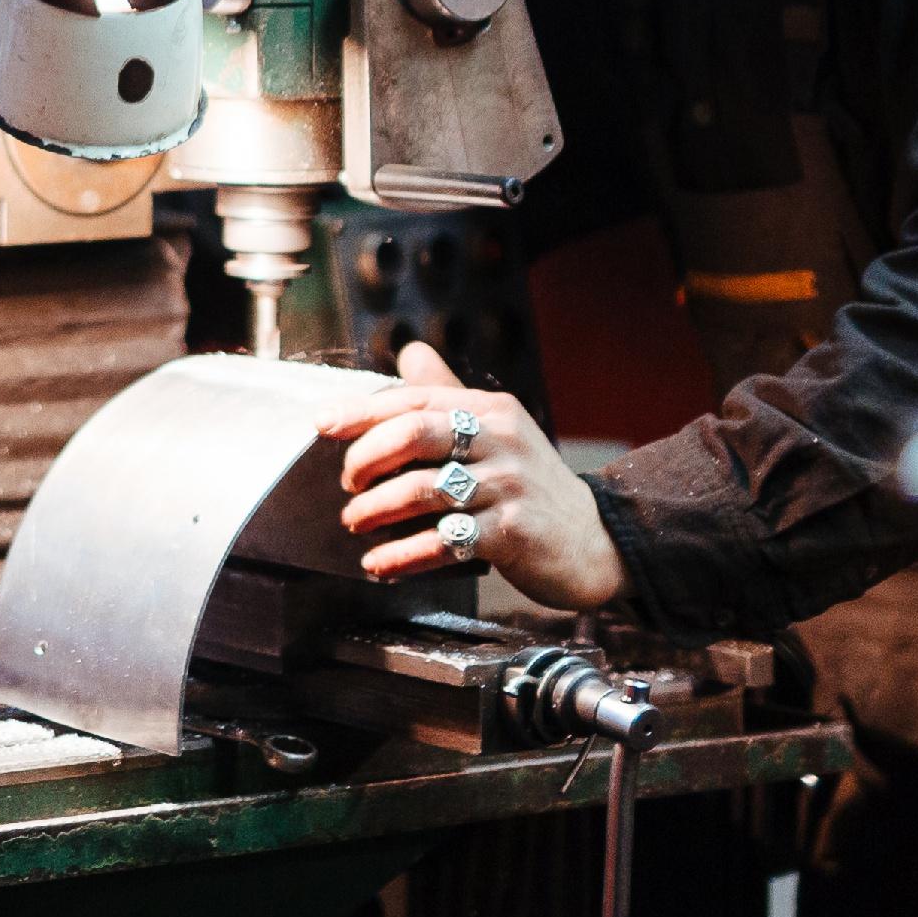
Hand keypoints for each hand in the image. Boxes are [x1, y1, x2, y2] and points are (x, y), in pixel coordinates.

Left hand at [320, 342, 627, 610]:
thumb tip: (409, 353)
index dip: (362, 411)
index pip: (414, 399)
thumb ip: (450, 398)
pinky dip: (401, 554)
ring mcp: (508, 487)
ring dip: (375, 509)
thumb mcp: (498, 431)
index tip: (323, 426)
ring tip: (355, 522)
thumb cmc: (530, 484)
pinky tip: (379, 563)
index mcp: (491, 410)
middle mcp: (501, 440)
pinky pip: (442, 540)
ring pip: (420, 489)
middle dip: (365, 458)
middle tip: (348, 484)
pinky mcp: (512, 534)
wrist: (595, 541)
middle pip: (413, 434)